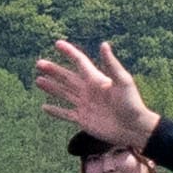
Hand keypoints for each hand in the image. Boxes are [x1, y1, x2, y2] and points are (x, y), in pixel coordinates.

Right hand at [30, 37, 156, 155]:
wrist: (133, 128)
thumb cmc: (131, 103)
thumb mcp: (123, 81)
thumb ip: (111, 64)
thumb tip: (104, 44)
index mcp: (96, 79)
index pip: (79, 62)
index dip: (69, 52)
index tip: (57, 44)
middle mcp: (88, 90)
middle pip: (67, 78)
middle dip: (53, 70)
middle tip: (39, 63)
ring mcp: (85, 105)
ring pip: (63, 94)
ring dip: (51, 87)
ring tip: (38, 80)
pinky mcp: (83, 119)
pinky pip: (65, 114)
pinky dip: (55, 111)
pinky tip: (44, 107)